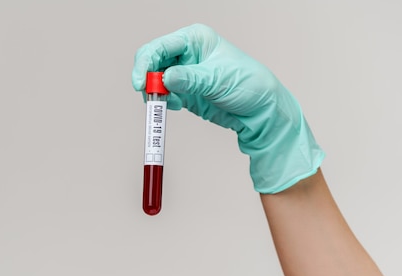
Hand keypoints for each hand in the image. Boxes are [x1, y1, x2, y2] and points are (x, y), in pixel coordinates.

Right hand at [132, 23, 323, 193]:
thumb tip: (164, 79)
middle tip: (149, 97)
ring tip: (166, 104)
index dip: (146, 63)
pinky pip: (164, 95)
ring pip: (155, 80)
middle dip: (148, 79)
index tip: (141, 84)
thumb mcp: (217, 80)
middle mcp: (187, 53)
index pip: (161, 46)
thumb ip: (189, 79)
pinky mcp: (185, 92)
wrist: (261, 111)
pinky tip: (175, 106)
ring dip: (154, 93)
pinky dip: (164, 102)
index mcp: (195, 39)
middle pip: (153, 62)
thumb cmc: (248, 85)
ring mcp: (185, 73)